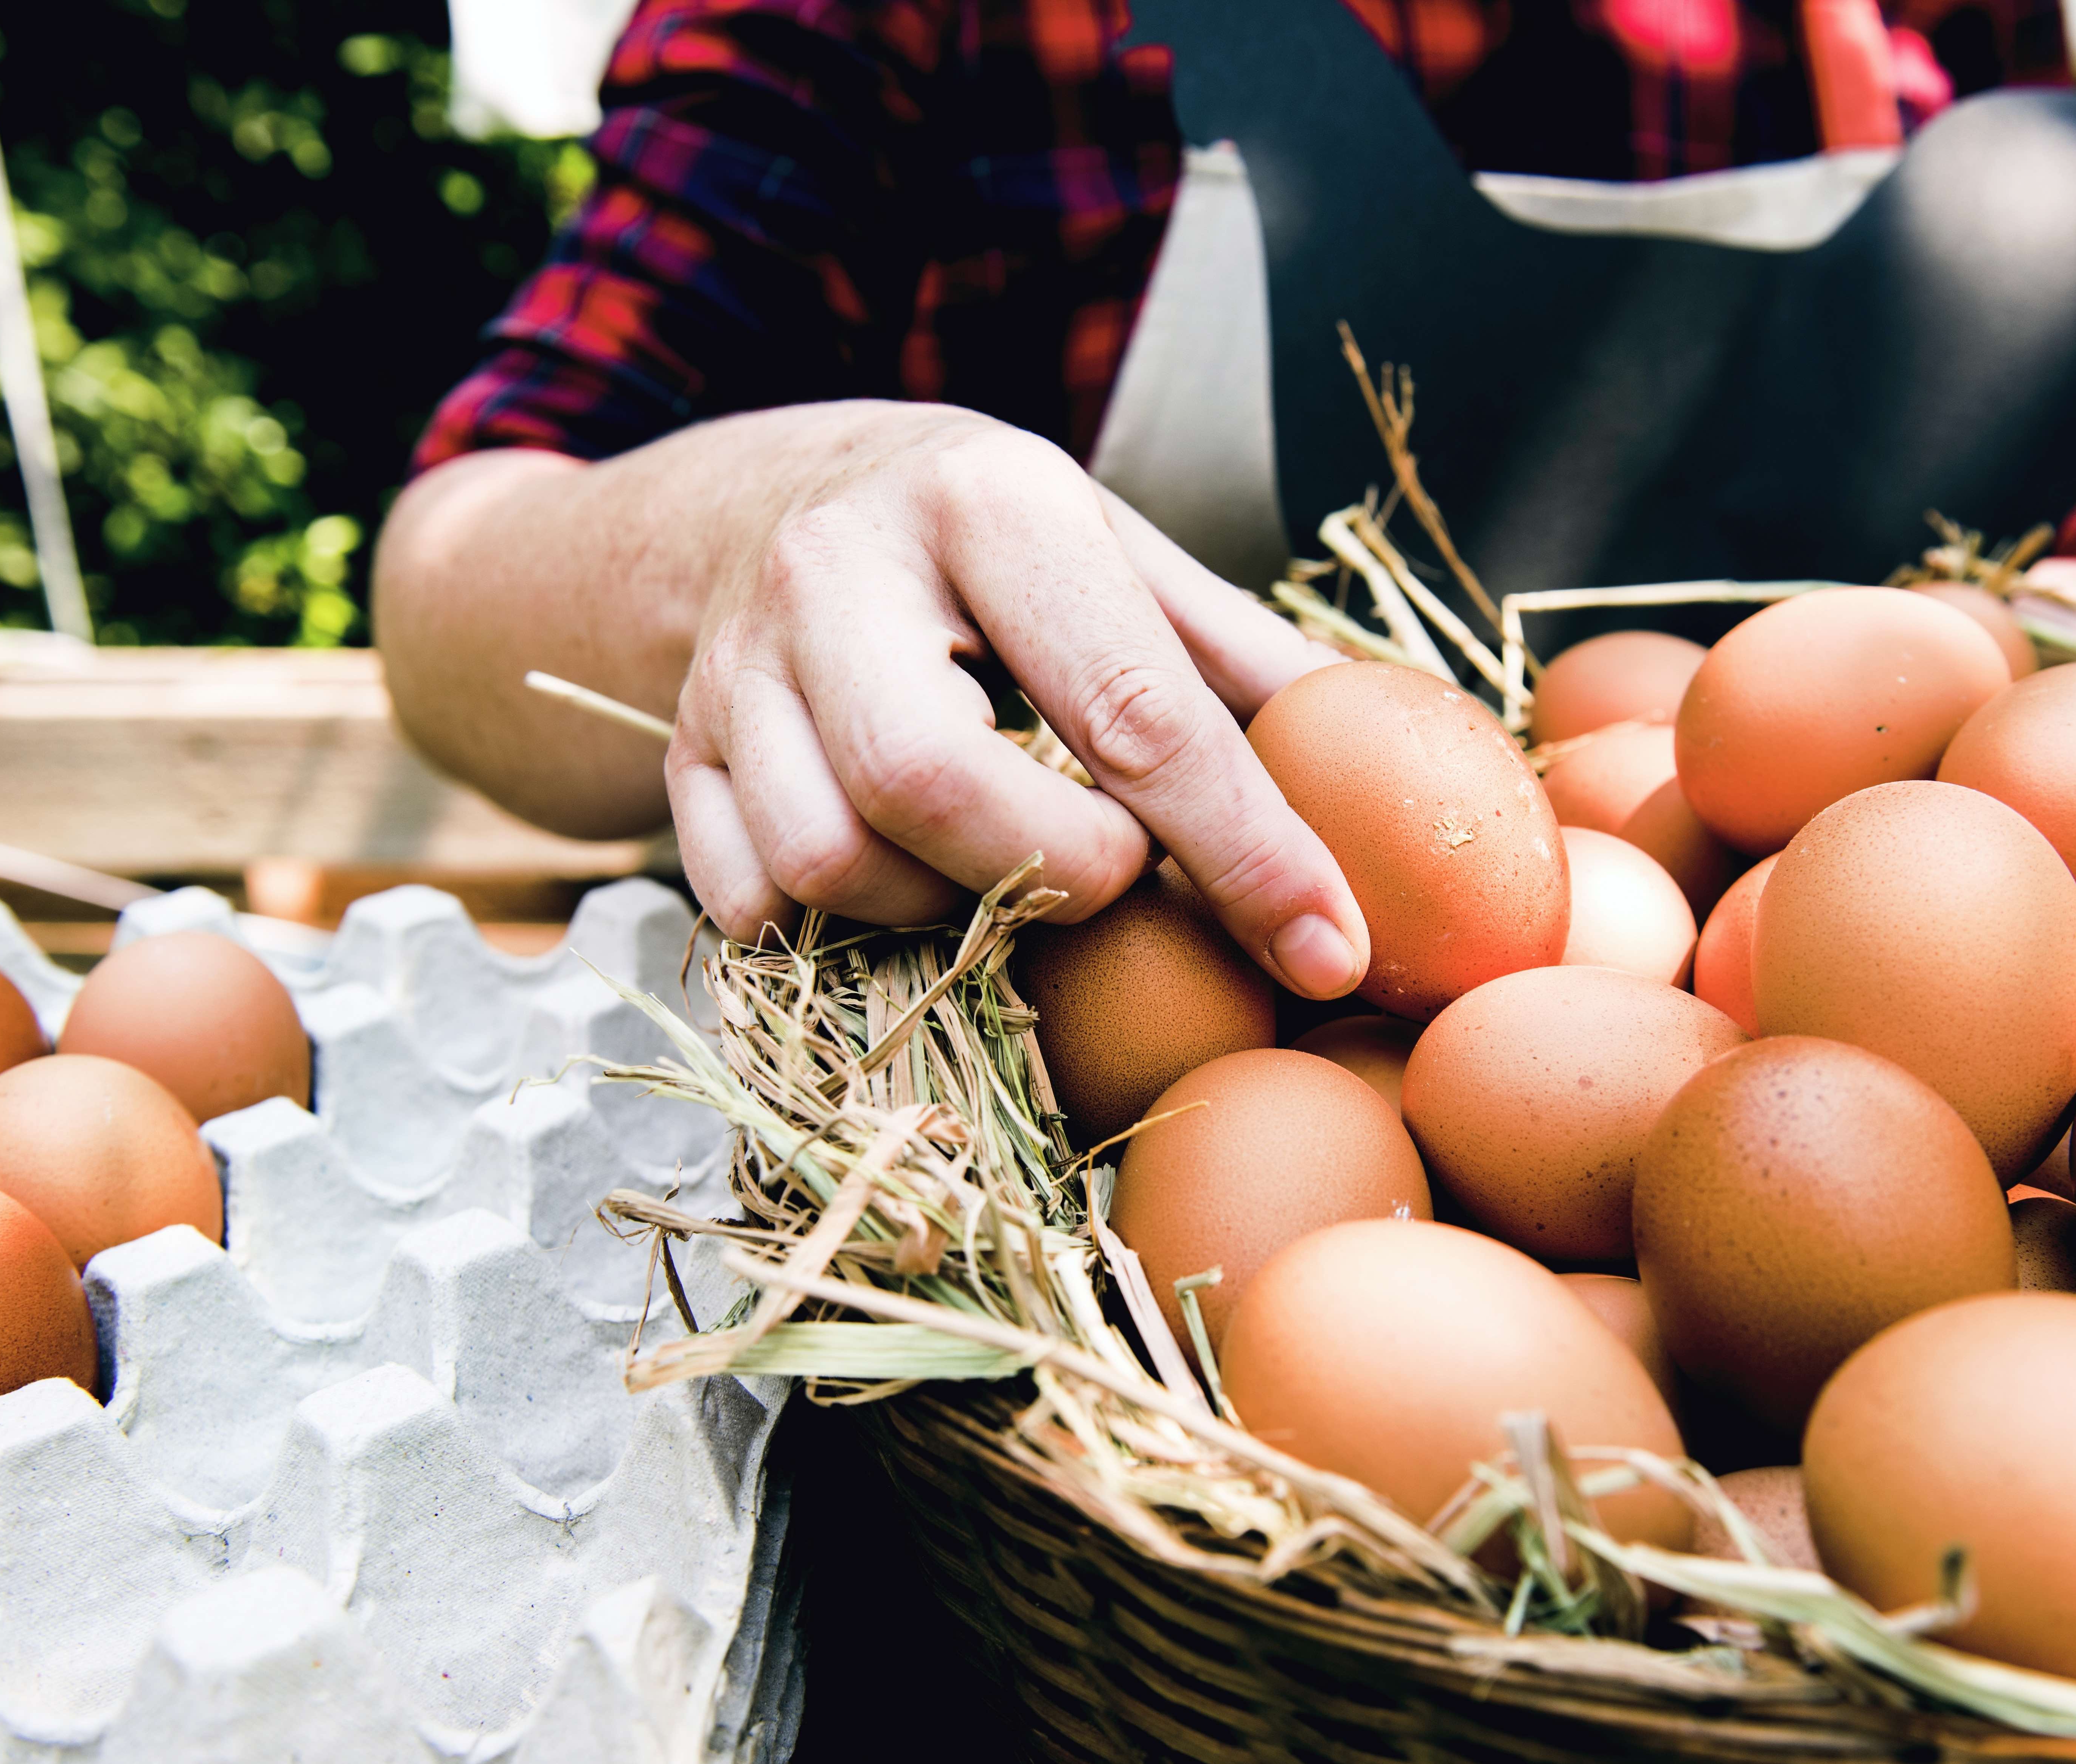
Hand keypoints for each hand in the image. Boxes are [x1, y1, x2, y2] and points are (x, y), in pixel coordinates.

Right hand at [668, 402, 1369, 997]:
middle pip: (932, 784)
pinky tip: (895, 883)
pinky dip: (837, 929)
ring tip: (994, 869)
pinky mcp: (674, 755)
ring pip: (829, 860)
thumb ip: (1239, 660)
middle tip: (1109, 873)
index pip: (1132, 706)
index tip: (1327, 950)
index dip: (1244, 850)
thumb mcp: (1114, 553)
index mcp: (988, 501)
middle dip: (1054, 869)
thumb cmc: (978, 544)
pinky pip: (749, 903)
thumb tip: (1401, 767)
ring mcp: (733, 668)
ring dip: (940, 909)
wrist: (755, 501)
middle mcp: (838, 570)